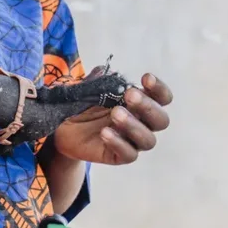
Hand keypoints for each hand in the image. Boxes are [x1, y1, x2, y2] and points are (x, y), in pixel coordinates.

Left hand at [51, 73, 173, 165]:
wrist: (64, 125)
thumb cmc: (85, 103)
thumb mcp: (92, 87)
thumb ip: (102, 79)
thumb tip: (107, 71)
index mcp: (142, 103)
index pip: (163, 98)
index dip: (159, 89)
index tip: (146, 78)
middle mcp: (142, 123)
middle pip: (161, 120)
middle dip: (147, 106)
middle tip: (130, 95)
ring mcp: (132, 141)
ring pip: (148, 140)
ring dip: (133, 125)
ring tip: (115, 113)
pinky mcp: (119, 156)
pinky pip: (129, 154)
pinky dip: (119, 143)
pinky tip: (105, 132)